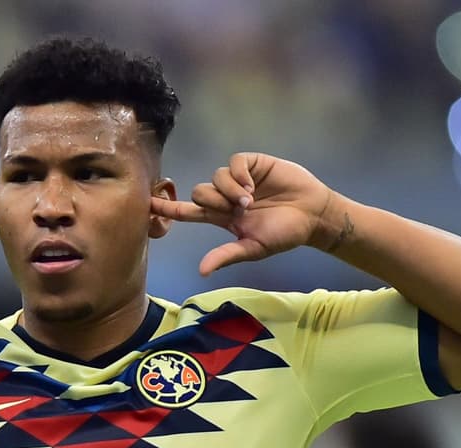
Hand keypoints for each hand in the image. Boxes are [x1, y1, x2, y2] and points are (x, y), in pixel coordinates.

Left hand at [149, 152, 338, 275]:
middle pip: (200, 192)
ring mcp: (239, 179)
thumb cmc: (284, 234)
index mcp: (222, 218)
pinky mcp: (253, 163)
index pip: (188, 212)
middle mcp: (225, 197)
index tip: (146, 204)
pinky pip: (234, 162)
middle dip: (214, 200)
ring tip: (250, 200)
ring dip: (229, 189)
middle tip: (238, 210)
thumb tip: (201, 271)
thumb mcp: (254, 248)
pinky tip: (253, 185)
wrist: (313, 215)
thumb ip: (227, 255)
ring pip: (216, 176)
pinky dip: (239, 174)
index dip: (168, 208)